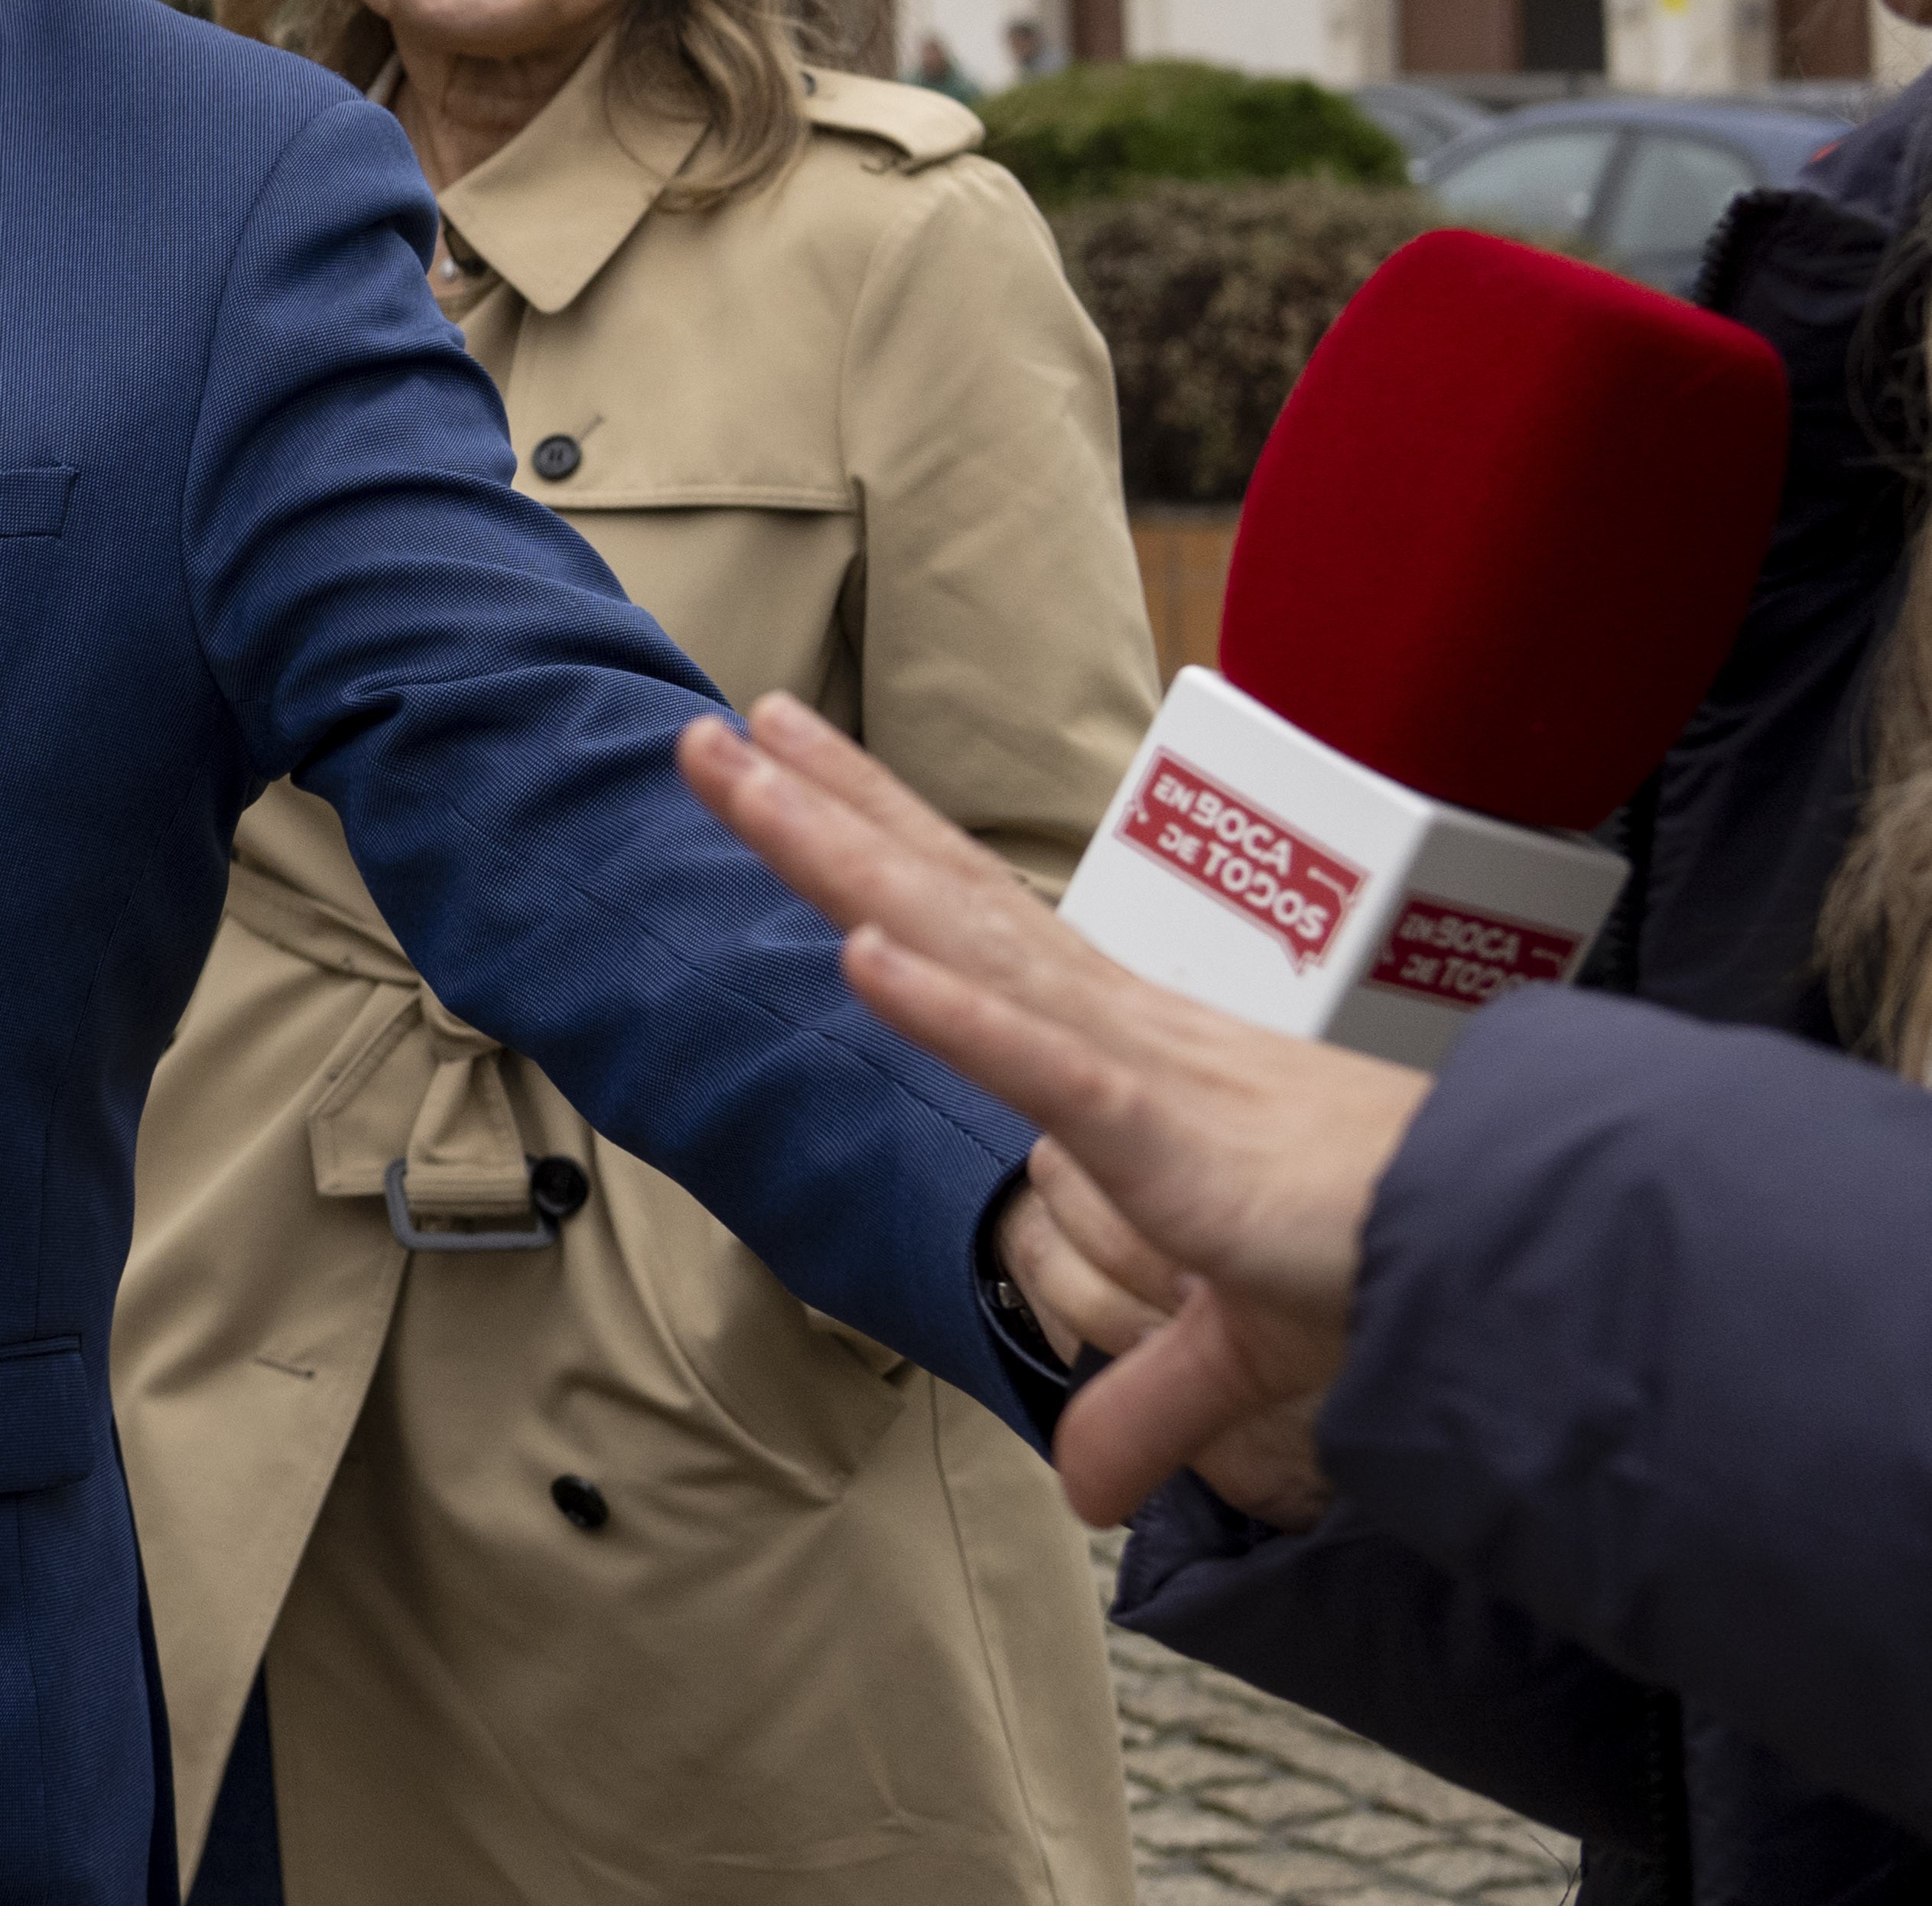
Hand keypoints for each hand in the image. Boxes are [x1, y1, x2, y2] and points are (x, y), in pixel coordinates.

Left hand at [678, 693, 1431, 1524]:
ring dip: (843, 858)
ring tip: (743, 771)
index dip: (881, 846)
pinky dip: (947, 1011)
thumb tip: (1092, 1493)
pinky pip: (1038, 1065)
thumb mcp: (1235, 1352)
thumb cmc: (1387, 1266)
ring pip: (960, 938)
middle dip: (820, 812)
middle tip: (713, 728)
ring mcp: (1134, 1070)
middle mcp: (1113, 1027)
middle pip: (938, 896)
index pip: (974, 928)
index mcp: (1121, 1052)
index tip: (794, 767)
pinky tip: (858, 958)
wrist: (1509, 1263)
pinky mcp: (1168, 1136)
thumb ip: (1147, 1404)